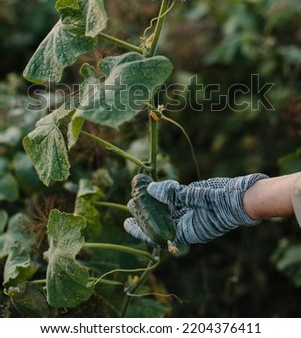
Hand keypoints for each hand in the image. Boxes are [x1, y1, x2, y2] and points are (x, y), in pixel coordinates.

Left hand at [124, 173, 267, 246]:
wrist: (244, 197)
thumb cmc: (223, 202)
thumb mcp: (196, 197)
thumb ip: (173, 194)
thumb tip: (151, 190)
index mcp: (187, 231)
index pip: (159, 235)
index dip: (141, 231)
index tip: (126, 224)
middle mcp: (187, 223)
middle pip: (160, 220)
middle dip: (144, 212)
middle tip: (130, 203)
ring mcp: (191, 211)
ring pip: (167, 208)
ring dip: (153, 200)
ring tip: (138, 190)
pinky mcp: (195, 200)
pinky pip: (176, 198)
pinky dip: (165, 192)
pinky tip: (156, 186)